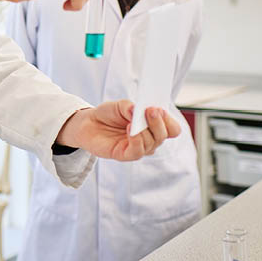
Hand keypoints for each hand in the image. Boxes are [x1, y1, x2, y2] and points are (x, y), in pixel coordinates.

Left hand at [55, 100, 181, 160]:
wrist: (89, 123)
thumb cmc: (108, 114)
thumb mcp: (119, 105)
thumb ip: (130, 107)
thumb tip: (136, 111)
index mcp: (153, 126)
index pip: (172, 129)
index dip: (169, 120)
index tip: (159, 109)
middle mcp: (150, 138)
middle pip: (164, 135)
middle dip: (158, 122)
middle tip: (149, 110)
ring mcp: (139, 148)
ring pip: (152, 143)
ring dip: (144, 129)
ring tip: (132, 120)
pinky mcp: (126, 155)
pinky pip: (138, 151)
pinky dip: (136, 140)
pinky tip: (129, 130)